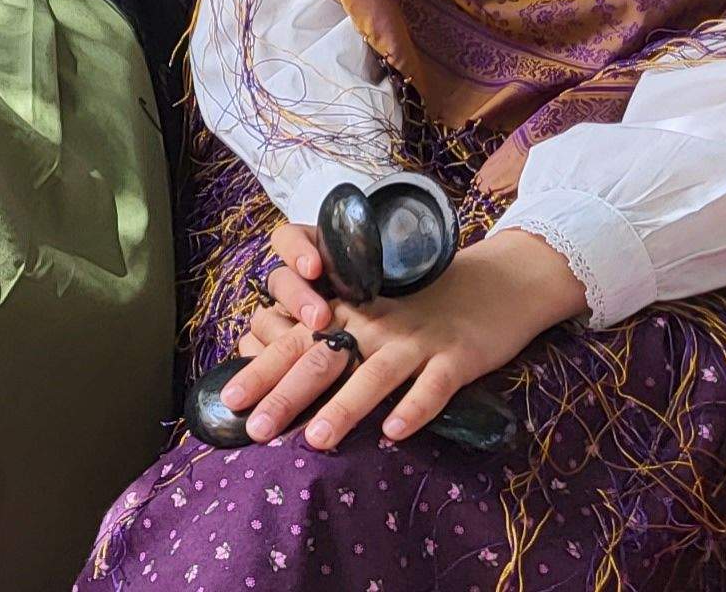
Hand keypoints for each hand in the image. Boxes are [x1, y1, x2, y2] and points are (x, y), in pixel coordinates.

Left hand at [227, 230, 577, 449]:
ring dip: (344, 407)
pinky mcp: (457, 355)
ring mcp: (417, 339)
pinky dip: (415, 408)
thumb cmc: (420, 309)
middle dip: (286, 394)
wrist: (496, 285)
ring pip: (374, 374)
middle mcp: (375, 324)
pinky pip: (434, 385)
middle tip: (256, 430)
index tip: (229, 400)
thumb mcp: (370, 317)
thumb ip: (332, 344)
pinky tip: (395, 433)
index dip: (260, 369)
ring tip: (316, 439)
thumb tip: (277, 385)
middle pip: (323, 358)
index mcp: (347, 313)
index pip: (294, 341)